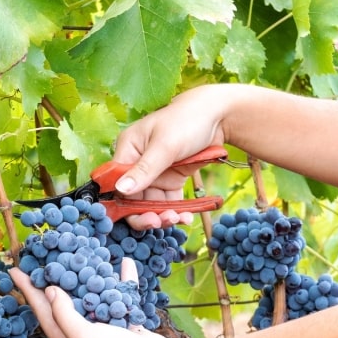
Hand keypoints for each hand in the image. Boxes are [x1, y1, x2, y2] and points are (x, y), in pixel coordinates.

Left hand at [8, 259, 179, 337]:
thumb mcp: (82, 336)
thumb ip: (63, 314)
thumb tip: (50, 290)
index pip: (41, 311)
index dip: (27, 290)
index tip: (13, 269)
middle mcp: (82, 336)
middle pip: (62, 303)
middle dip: (52, 280)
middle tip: (42, 258)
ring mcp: (104, 329)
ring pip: (91, 298)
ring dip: (86, 278)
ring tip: (78, 256)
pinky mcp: (126, 324)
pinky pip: (120, 297)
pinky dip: (122, 281)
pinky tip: (124, 264)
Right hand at [112, 86, 228, 229]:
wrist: (219, 115)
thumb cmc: (188, 120)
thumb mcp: (165, 145)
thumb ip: (144, 169)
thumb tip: (120, 189)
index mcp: (128, 150)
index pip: (118, 183)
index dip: (124, 204)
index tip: (141, 217)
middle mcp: (138, 163)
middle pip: (134, 198)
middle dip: (146, 213)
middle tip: (160, 223)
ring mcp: (155, 173)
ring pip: (152, 203)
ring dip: (163, 215)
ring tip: (179, 219)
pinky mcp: (171, 178)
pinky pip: (169, 201)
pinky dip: (176, 211)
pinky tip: (186, 217)